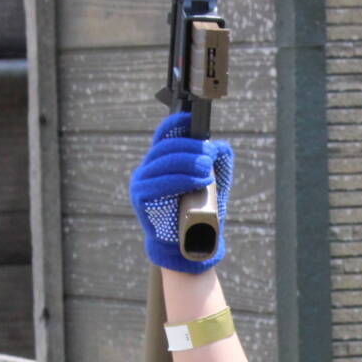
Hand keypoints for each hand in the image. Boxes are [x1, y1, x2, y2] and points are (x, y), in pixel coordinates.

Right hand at [129, 111, 232, 272]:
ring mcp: (142, 182)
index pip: (165, 135)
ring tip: (208, 170)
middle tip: (209, 155)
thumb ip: (216, 162)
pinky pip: (161, 183)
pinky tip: (199, 180)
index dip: (176, 123)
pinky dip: (182, 179)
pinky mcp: (141, 198)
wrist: (187, 242)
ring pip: (164, 162)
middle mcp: (148, 168)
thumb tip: (220, 146)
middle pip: (167, 147)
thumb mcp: (212, 182)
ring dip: (189, 162)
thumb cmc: (199, 209)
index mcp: (162, 160)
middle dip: (191, 147)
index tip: (192, 119)